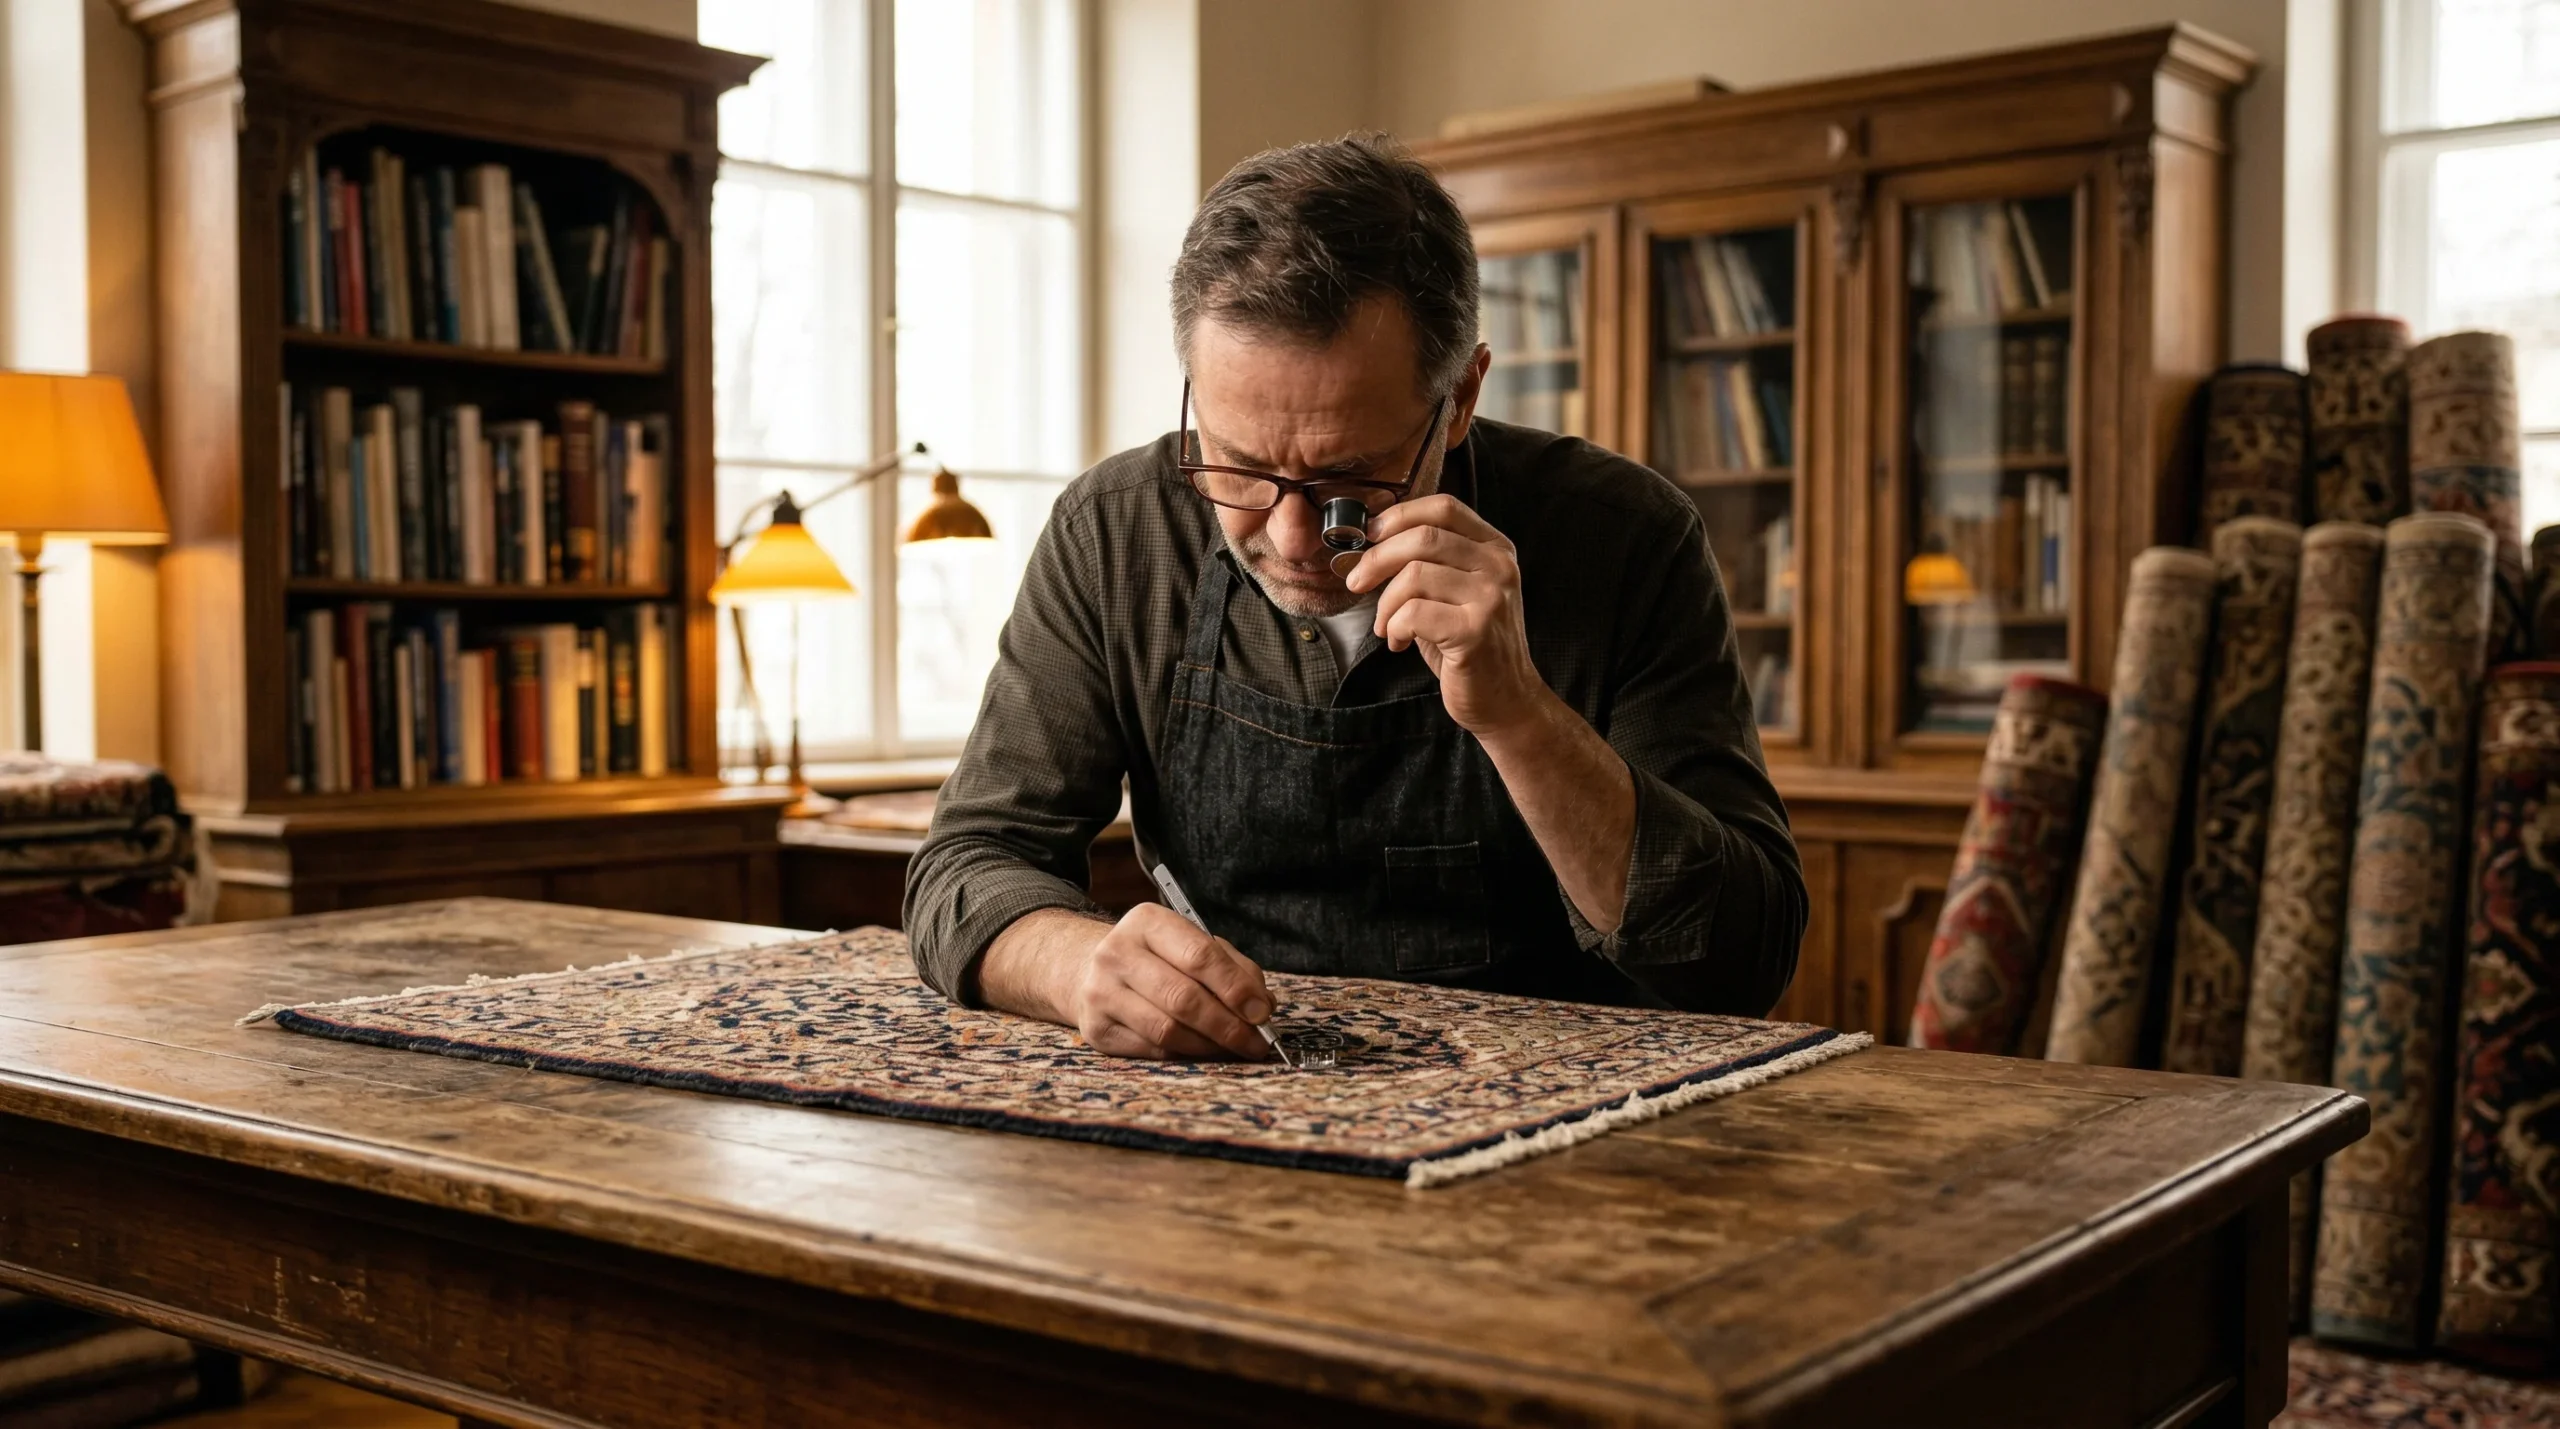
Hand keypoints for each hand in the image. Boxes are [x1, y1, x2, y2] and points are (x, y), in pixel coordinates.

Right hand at [1055, 904, 1276, 1060]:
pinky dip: (1185, 1054)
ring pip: (1167, 1030)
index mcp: (1147, 922)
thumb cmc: (1157, 958)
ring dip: (1209, 1045)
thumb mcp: (1192, 945)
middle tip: (1256, 1042)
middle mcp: (1117, 952)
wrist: (1089, 970)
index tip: (1262, 1012)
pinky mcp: (1096, 1028)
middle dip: (1228, 1025)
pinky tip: (1203, 1049)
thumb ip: (1233, 969)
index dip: (1235, 988)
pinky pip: (1152, 1049)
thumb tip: (1261, 1006)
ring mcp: (1100, 991)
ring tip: (1234, 1048)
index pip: (1199, 955)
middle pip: (1183, 998)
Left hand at [1343, 494, 1547, 734]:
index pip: (1443, 507)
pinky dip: (1393, 628)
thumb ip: (1430, 562)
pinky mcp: (1475, 631)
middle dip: (1377, 559)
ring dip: (1385, 604)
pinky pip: (1413, 614)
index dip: (1399, 516)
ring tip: (1385, 626)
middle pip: (1423, 537)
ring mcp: (1491, 598)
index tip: (1369, 537)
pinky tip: (1398, 643)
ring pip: (1414, 576)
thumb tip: (1372, 542)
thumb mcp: (1456, 593)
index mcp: (1495, 548)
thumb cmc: (1469, 645)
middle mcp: (1499, 566)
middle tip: (1356, 582)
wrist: (1506, 699)